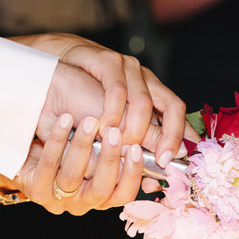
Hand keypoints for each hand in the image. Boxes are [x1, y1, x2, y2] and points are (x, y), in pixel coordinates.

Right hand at [16, 34, 196, 165]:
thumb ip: (136, 147)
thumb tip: (154, 177)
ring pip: (144, 100)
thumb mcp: (116, 129)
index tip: (175, 160)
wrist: (57, 73)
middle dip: (168, 135)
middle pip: (172, 105)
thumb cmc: (87, 104)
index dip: (182, 137)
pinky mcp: (108, 61)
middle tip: (158, 158)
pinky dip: (113, 112)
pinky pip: (117, 89)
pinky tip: (104, 127)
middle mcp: (146, 79)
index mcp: (154, 93)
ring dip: (134, 129)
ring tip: (123, 146)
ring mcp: (129, 68)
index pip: (179, 115)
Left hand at [16, 113, 144, 214]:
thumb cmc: (74, 143)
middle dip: (109, 159)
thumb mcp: (101, 145)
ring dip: (83, 147)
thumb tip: (159, 145)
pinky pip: (48, 165)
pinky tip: (66, 120)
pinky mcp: (35, 190)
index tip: (136, 148)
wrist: (31, 146)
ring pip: (72, 177)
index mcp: (103, 198)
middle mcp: (83, 203)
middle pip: (101, 189)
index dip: (132, 174)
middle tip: (114, 132)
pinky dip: (58, 141)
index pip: (124, 195)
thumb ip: (125, 148)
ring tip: (90, 121)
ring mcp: (58, 199)